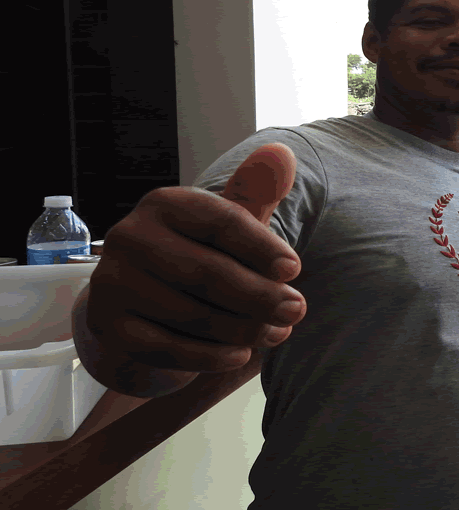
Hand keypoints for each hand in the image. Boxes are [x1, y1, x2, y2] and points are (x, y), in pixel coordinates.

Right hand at [84, 143, 305, 373]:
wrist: (144, 302)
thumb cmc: (201, 254)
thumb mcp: (228, 223)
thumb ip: (255, 193)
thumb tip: (283, 154)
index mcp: (165, 203)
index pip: (221, 222)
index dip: (262, 247)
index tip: (294, 270)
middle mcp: (130, 236)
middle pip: (207, 272)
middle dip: (260, 296)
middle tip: (297, 310)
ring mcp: (112, 282)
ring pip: (191, 314)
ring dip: (243, 329)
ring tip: (277, 333)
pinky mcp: (109, 325)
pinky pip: (167, 348)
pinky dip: (210, 355)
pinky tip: (240, 354)